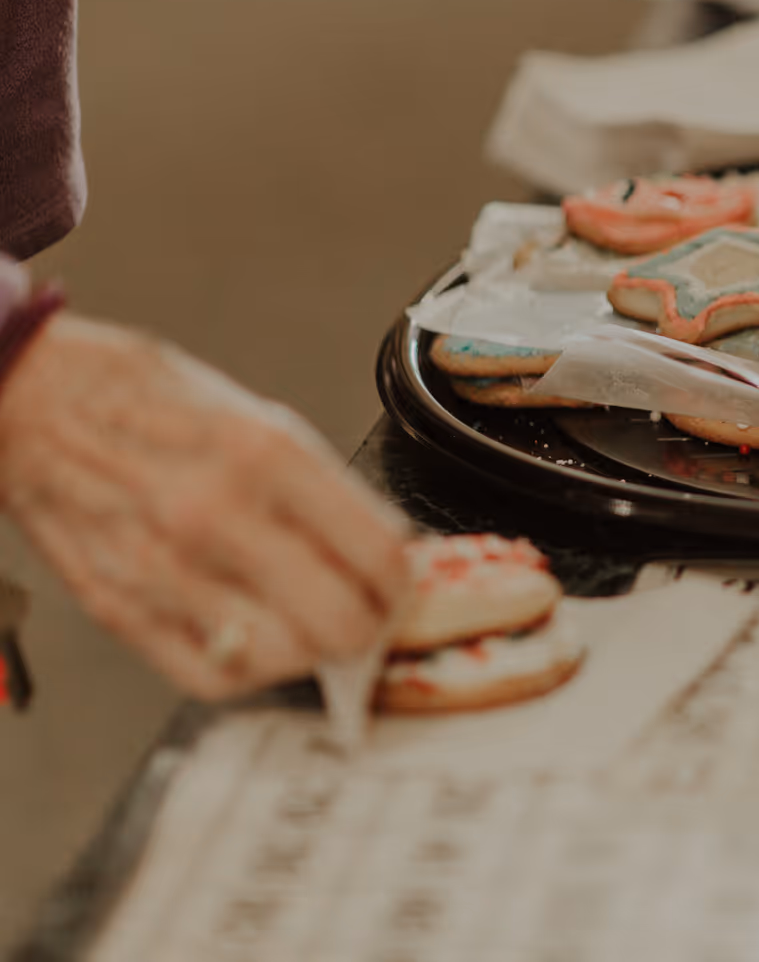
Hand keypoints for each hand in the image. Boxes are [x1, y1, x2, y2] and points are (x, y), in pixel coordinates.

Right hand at [0, 315, 410, 698]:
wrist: (31, 399)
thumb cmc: (149, 401)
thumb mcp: (261, 419)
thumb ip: (326, 490)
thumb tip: (386, 547)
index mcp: (262, 454)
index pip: (377, 553)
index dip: (402, 581)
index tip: (399, 582)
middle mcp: (213, 515)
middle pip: (338, 620)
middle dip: (370, 623)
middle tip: (369, 612)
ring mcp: (161, 568)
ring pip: (283, 658)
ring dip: (313, 650)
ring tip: (313, 624)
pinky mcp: (119, 608)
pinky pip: (213, 677)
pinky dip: (253, 671)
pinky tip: (261, 640)